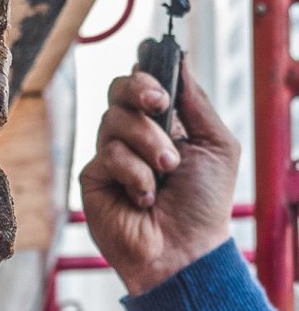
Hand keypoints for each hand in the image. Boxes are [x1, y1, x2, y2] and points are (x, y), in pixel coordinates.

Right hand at [79, 65, 239, 295]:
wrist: (184, 248)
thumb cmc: (204, 204)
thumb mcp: (217, 145)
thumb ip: (197, 103)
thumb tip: (180, 62)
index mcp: (165, 125)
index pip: (143, 84)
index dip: (146, 76)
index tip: (162, 84)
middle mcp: (134, 136)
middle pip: (118, 90)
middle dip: (140, 92)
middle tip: (159, 107)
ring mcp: (112, 156)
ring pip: (114, 121)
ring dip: (148, 144)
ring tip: (165, 173)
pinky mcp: (94, 178)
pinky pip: (108, 155)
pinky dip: (133, 174)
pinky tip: (144, 197)